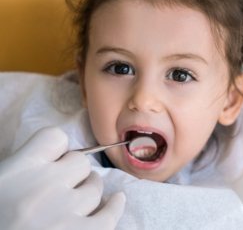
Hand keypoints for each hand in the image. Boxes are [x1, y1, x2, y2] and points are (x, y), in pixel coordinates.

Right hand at [0, 127, 124, 229]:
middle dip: (73, 172)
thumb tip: (49, 160)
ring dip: (89, 191)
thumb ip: (19, 171)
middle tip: (65, 185)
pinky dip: (114, 206)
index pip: (53, 138)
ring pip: (94, 186)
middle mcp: (44, 186)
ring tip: (78, 200)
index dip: (56, 149)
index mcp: (17, 171)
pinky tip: (116, 201)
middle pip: (79, 162)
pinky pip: (110, 214)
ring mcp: (65, 212)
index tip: (54, 159)